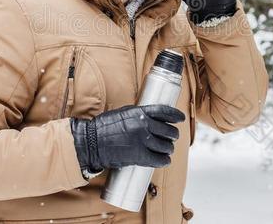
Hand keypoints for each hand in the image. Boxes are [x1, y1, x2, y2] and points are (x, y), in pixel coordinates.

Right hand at [70, 104, 184, 170]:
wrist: (92, 142)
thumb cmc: (104, 127)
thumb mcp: (123, 112)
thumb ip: (138, 113)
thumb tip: (151, 115)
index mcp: (140, 113)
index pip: (165, 112)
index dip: (176, 115)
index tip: (180, 118)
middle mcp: (144, 125)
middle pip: (169, 131)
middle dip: (172, 136)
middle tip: (171, 139)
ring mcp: (143, 142)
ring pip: (167, 146)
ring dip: (169, 149)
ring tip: (166, 150)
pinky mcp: (139, 157)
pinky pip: (160, 160)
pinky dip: (164, 161)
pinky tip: (164, 160)